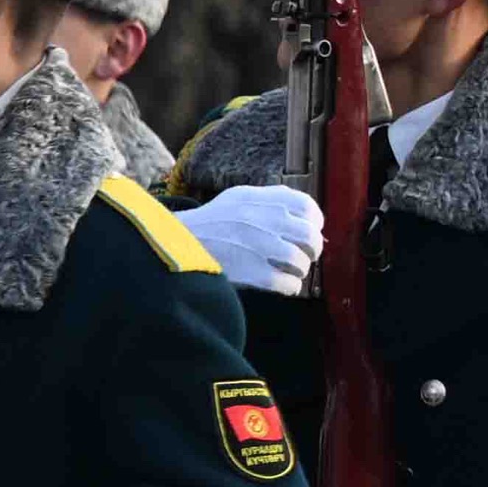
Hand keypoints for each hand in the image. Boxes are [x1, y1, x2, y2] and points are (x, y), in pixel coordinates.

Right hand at [187, 184, 324, 296]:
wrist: (172, 246)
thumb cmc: (208, 225)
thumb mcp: (236, 199)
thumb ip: (269, 199)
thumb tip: (305, 213)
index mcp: (258, 199)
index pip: (306, 206)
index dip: (314, 222)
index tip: (310, 230)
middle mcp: (261, 220)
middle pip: (309, 236)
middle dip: (312, 250)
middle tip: (303, 256)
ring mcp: (257, 247)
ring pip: (301, 261)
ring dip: (300, 270)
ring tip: (290, 271)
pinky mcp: (252, 273)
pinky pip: (288, 284)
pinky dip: (290, 287)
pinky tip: (282, 285)